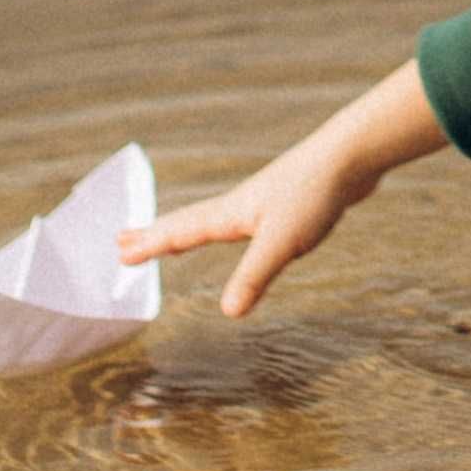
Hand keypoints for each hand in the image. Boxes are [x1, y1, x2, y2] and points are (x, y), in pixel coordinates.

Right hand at [122, 64, 444, 317]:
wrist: (351, 156)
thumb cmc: (314, 195)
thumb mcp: (281, 244)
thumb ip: (253, 277)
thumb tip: (227, 313)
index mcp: (231, 214)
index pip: (181, 231)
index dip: (151, 244)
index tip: (119, 252)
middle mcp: (239, 205)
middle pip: (187, 221)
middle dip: (155, 233)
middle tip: (121, 239)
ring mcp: (261, 202)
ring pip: (212, 219)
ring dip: (184, 229)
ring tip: (170, 237)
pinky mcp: (284, 204)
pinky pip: (240, 220)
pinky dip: (220, 227)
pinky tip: (238, 230)